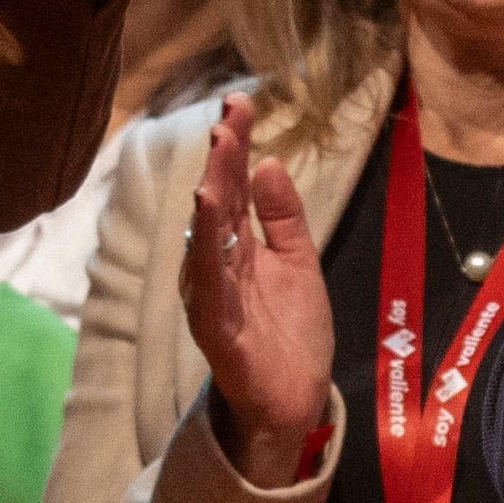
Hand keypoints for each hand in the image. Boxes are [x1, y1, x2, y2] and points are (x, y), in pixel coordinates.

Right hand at [179, 90, 335, 477]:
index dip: (235, 145)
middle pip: (218, 201)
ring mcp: (213, 293)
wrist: (295, 400)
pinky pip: (207, 280)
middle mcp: (217, 264)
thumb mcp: (297, 261)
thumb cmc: (291, 333)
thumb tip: (269, 161)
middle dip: (222, 157)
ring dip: (212, 191)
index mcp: (236, 247)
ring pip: (207, 235)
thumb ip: (283, 215)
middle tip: (229, 114)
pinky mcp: (215, 324)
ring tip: (218, 150)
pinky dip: (205, 244)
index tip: (240, 103)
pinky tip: (207, 210)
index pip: (233, 186)